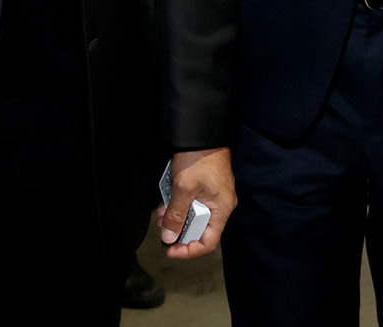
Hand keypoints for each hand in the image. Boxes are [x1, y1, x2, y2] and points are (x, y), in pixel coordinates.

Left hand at [156, 146, 235, 260]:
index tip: (170, 249)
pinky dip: (180, 205)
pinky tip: (166, 202)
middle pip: (200, 230)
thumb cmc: (197, 159)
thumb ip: (176, 216)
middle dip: (179, 231)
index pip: (208, 242)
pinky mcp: (207, 186)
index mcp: (221, 209)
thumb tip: (169, 237)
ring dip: (177, 217)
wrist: (202, 133)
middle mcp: (221, 205)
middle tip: (162, 228)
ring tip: (161, 213)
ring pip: (194, 216)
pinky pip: (194, 203)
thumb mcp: (183, 190)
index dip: (189, 250)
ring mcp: (215, 195)